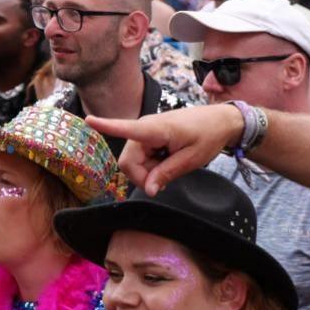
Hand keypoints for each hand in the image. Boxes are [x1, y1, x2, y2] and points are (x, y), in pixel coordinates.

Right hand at [85, 104, 242, 196]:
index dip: (107, 126)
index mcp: (157, 129)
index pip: (129, 128)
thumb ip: (167, 173)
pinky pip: (140, 158)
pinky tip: (167, 160)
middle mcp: (146, 127)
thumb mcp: (192, 159)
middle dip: (142, 176)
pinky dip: (151, 165)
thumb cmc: (209, 135)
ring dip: (148, 171)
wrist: (220, 120)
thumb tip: (147, 190)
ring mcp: (145, 132)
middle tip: (165, 178)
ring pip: (133, 162)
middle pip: (128, 161)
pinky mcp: (147, 137)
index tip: (88, 120)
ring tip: (170, 164)